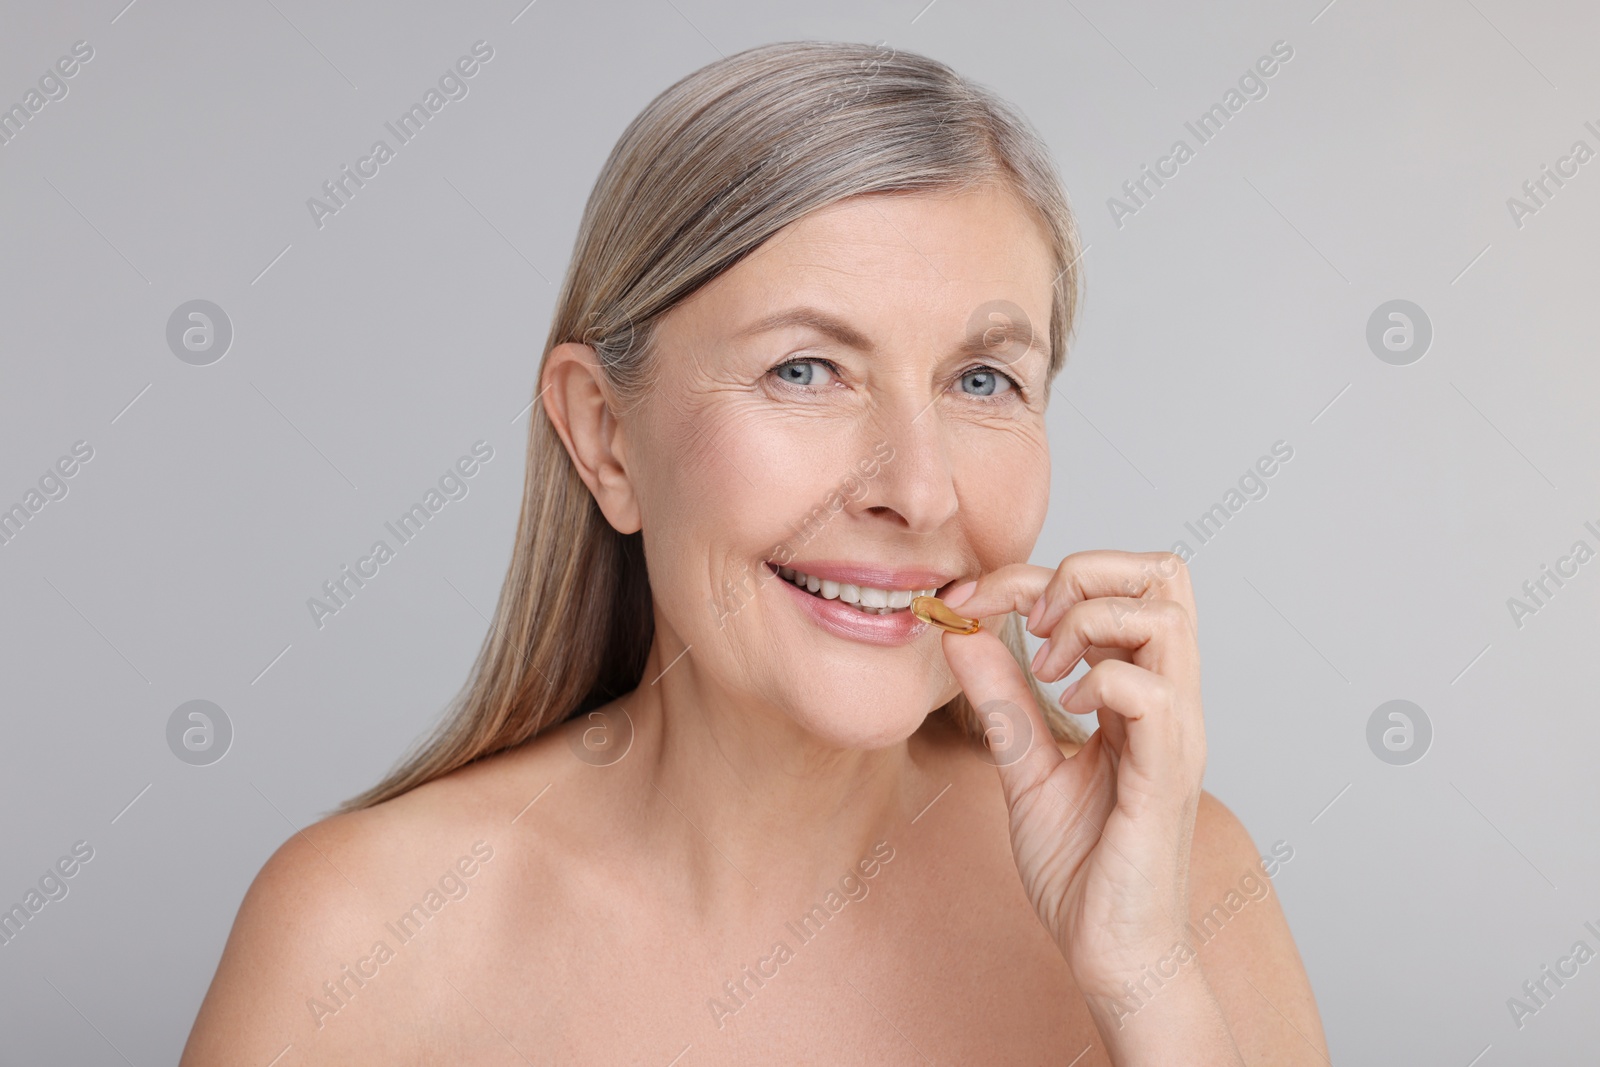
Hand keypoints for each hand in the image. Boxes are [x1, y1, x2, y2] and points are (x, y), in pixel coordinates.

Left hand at [939, 551, 1219, 1028]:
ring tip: (1048, 668)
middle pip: (1165, 573)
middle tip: (1032, 623)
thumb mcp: (1023, 764)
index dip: (1036, 574)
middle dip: (1084, 571)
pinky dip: (1101, 679)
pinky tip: (1070, 707)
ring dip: (1089, 620)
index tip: (972, 601)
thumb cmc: (1082, 867)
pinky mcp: (1166, 776)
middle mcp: (1169, 701)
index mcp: (1140, 691)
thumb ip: (999, 696)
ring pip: (1165, 616)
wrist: (1110, 951)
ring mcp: (1175, 734)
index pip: (1115, 584)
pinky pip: (1153, 693)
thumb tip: (960, 629)